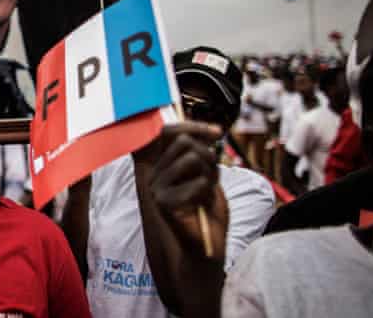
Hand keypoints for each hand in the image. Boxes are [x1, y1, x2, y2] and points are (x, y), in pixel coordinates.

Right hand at [139, 122, 228, 262]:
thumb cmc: (208, 211)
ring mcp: (156, 187)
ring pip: (192, 158)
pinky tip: (202, 206)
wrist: (207, 246)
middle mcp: (154, 173)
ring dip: (209, 174)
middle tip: (212, 177)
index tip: (218, 132)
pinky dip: (208, 193)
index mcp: (162, 165)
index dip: (193, 126)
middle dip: (208, 156)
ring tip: (206, 193)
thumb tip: (209, 131)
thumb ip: (202, 153)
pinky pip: (198, 182)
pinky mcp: (163, 202)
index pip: (168, 132)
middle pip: (184, 142)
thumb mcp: (207, 173)